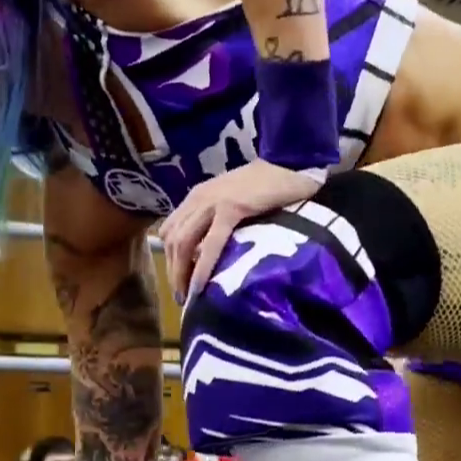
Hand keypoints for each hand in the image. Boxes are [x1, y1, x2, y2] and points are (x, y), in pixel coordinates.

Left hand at [158, 161, 322, 302]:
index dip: (170, 258)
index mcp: (197, 196)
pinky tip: (201, 287)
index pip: (170, 230)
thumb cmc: (268, 185)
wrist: (289, 163)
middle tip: (182, 297)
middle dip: (173, 271)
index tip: (180, 281)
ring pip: (183, 243)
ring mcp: (213, 202)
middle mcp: (198, 199)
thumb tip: (210, 252)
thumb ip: (218, 218)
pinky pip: (211, 244)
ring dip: (181, 273)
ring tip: (190, 297)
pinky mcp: (231, 209)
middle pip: (172, 240)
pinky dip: (203, 268)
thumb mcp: (233, 200)